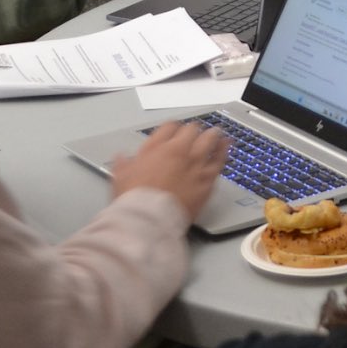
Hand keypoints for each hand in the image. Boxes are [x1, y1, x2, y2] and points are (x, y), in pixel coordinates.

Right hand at [111, 122, 230, 221]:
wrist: (149, 221)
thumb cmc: (133, 200)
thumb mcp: (121, 178)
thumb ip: (123, 165)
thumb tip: (121, 158)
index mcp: (158, 147)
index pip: (170, 126)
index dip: (173, 128)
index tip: (174, 132)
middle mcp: (179, 151)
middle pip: (192, 129)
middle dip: (192, 131)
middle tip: (193, 134)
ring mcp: (195, 164)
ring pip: (209, 140)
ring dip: (212, 135)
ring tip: (215, 133)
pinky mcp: (207, 180)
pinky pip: (219, 160)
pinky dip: (223, 151)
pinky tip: (226, 146)